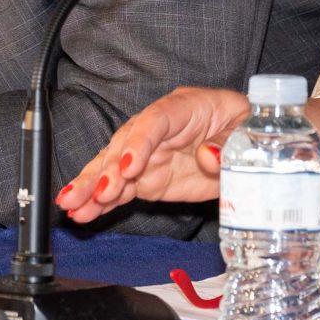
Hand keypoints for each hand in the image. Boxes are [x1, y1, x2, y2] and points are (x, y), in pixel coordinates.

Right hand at [55, 86, 251, 223]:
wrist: (249, 146)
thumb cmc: (248, 127)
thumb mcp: (248, 129)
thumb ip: (229, 143)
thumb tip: (208, 156)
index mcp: (183, 107)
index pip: (154, 121)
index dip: (138, 143)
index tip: (128, 167)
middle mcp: (158, 129)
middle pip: (124, 144)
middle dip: (105, 170)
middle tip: (93, 193)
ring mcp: (148, 155)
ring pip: (113, 168)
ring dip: (92, 187)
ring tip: (71, 206)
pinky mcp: (147, 179)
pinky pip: (120, 190)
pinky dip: (100, 202)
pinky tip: (81, 213)